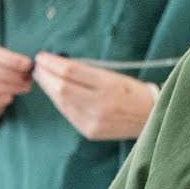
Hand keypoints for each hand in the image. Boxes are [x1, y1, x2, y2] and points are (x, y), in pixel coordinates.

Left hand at [32, 55, 159, 141]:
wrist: (152, 118)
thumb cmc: (133, 92)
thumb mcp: (113, 76)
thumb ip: (86, 72)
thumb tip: (59, 65)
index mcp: (107, 85)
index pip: (71, 71)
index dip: (52, 63)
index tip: (42, 57)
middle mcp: (99, 104)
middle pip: (61, 88)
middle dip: (45, 76)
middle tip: (37, 67)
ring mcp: (93, 120)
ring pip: (61, 102)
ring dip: (49, 89)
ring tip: (42, 78)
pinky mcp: (89, 131)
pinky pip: (68, 114)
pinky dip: (59, 101)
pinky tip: (55, 93)